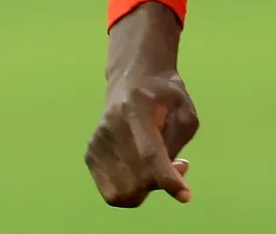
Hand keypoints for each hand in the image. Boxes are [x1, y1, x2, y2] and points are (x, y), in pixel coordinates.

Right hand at [85, 1, 198, 206]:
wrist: (133, 78)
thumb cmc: (165, 96)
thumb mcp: (184, 111)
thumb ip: (177, 144)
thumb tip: (165, 177)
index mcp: (137, 109)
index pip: (150, 154)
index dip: (168, 178)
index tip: (186, 196)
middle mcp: (111, 126)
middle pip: (137, 179)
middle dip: (162, 183)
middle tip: (179, 165)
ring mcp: (96, 142)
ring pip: (122, 192)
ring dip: (146, 190)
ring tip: (159, 169)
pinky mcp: (90, 154)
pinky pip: (112, 192)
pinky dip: (132, 190)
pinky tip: (142, 170)